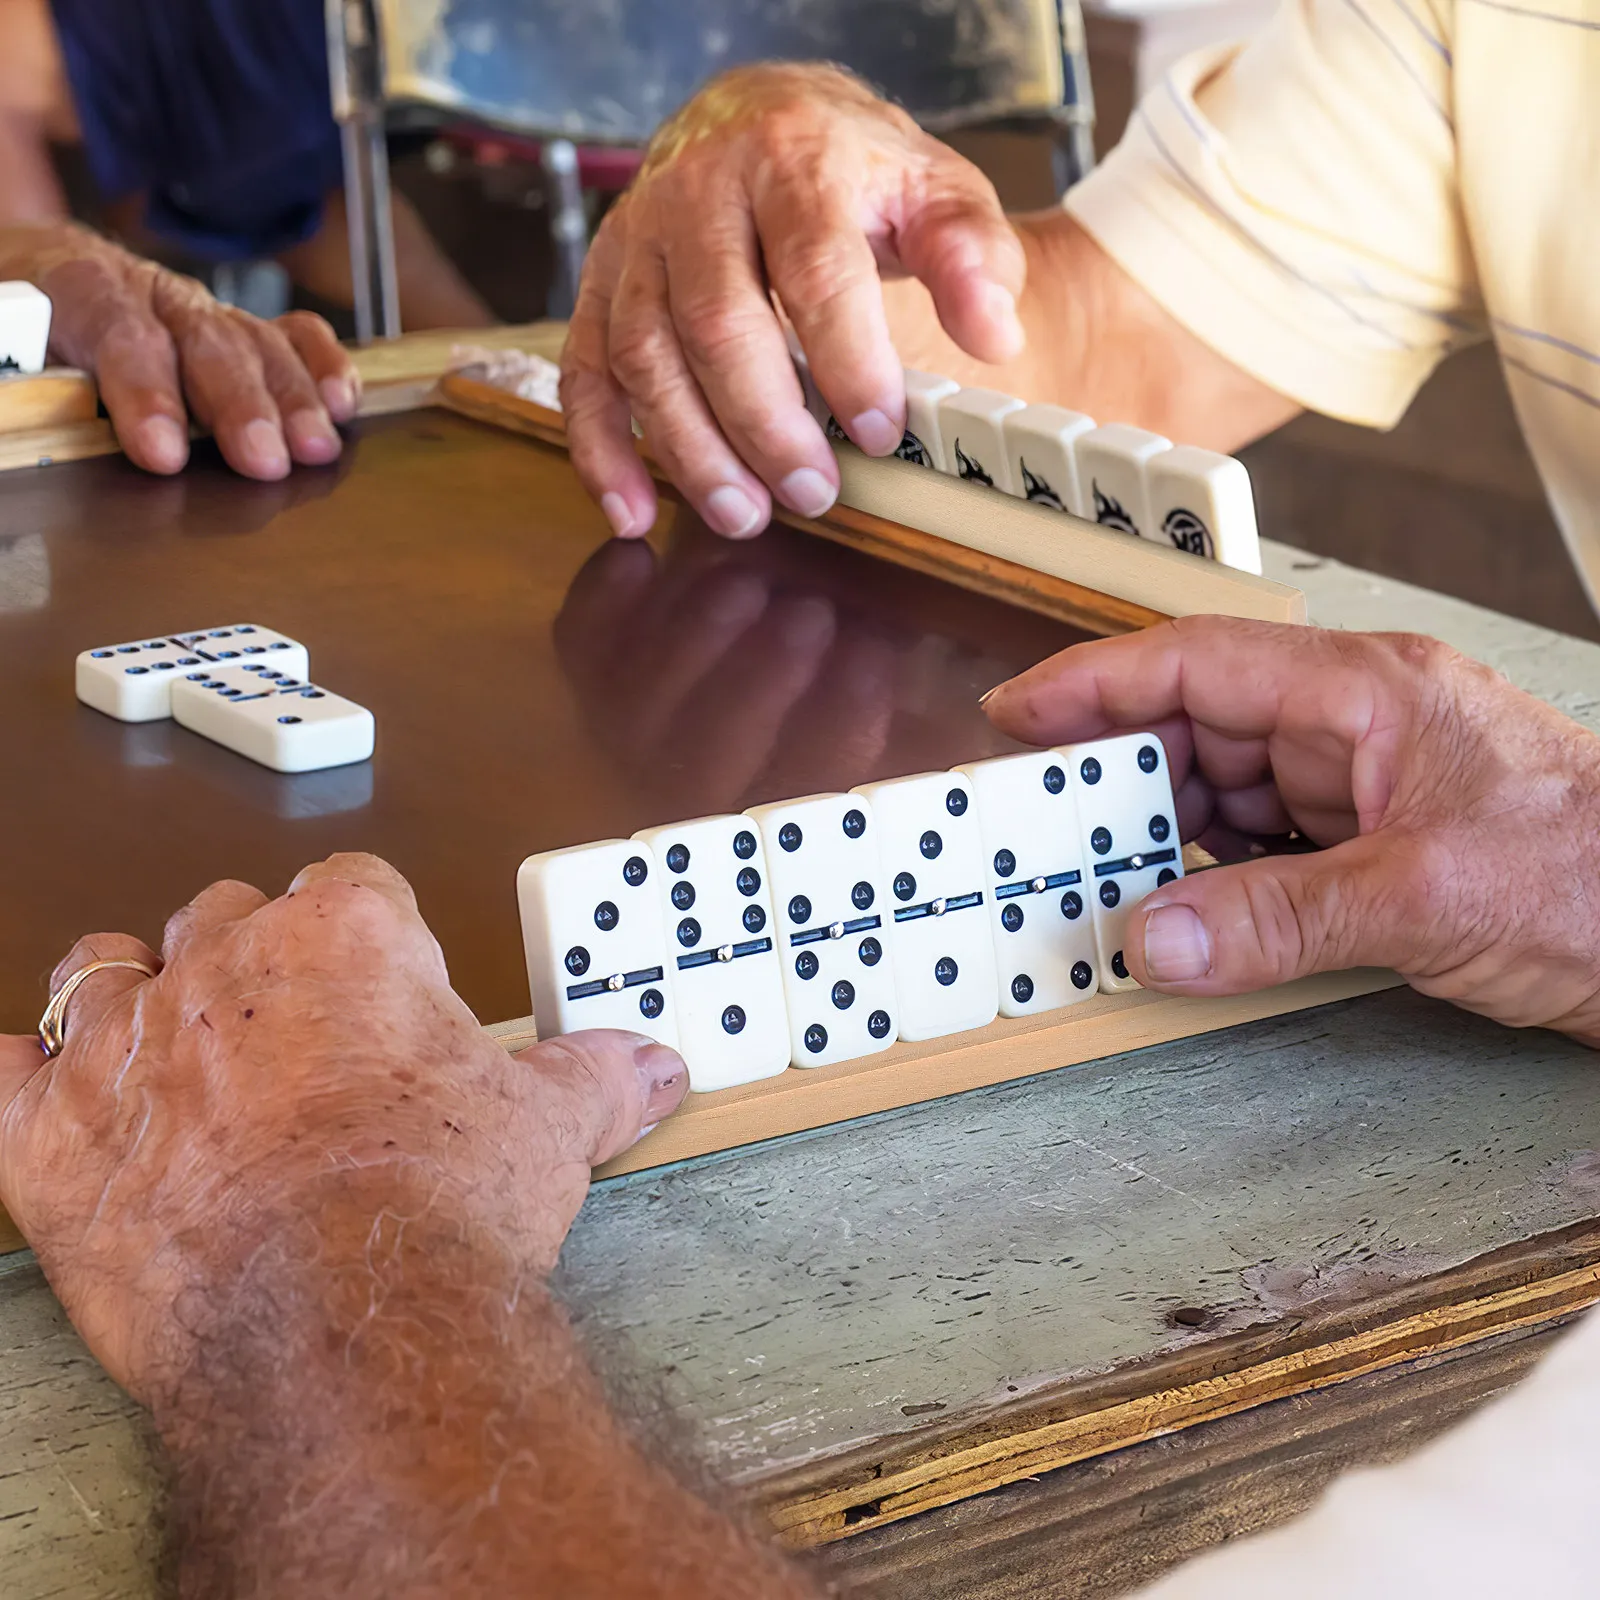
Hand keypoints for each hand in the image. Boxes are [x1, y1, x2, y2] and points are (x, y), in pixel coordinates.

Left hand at [0, 852, 687, 1402]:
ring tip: (168, 1043)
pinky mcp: (51, 1139)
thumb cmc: (432, 1204)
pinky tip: (55, 1099)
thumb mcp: (547, 1129)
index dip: (374, 934)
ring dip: (130, 995)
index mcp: (348, 938)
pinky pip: (6, 1078)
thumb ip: (596, 1078)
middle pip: (229, 917)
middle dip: (256, 962)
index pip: (355, 885)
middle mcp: (229, 967)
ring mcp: (130, 1046)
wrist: (338, 1316)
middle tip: (294, 1033)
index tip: (389, 981)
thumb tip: (646, 1066)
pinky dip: (25, 1087)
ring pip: (104, 969)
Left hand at [1, 221, 360, 479]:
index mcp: (71, 286)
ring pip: (254, 342)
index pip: (116, 329)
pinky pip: (291, 334)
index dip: (145, 390)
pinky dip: (321, 365)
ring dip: (291, 399)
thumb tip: (19, 418)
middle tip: (263, 460)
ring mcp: (198, 310)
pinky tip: (341, 404)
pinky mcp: (235, 329)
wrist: (28, 286)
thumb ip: (15, 386)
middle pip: (203, 339)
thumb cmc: (13, 335)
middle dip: (239, 402)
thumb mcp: (2, 356)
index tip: (164, 453)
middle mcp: (146, 292)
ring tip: (315, 450)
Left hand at [553, 522, 1021, 811]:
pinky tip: (643, 551)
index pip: (800, 788)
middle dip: (761, 678)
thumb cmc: (835, 696)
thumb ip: (925, 726)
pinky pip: (582, 641)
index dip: (837, 724)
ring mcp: (629, 731)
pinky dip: (604, 593)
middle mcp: (688, 785)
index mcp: (771, 802)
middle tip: (810, 611)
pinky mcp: (593, 674)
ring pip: (641, 700)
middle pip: (707, 754)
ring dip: (697, 632)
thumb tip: (993, 719)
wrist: (739, 660)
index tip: (877, 654)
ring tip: (750, 574)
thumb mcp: (890, 722)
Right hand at [561, 62, 1026, 541]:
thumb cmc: (852, 169)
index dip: (847, 360)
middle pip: (717, 321)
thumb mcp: (934, 189)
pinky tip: (634, 510)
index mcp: (793, 158)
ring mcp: (638, 239)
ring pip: (643, 352)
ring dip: (690, 448)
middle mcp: (699, 191)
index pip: (815, 268)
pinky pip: (585, 370)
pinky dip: (603, 450)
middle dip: (765, 422)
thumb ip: (972, 256)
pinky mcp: (601, 282)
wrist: (758, 113)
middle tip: (814, 492)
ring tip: (743, 515)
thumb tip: (993, 333)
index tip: (881, 431)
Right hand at [983, 618, 1599, 1042]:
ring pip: (1218, 792)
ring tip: (1099, 881)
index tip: (1018, 715)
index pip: (1198, 662)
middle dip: (1115, 779)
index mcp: (1364, 689)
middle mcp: (1352, 725)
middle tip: (1042, 830)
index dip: (1093, 683)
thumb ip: (1275, 918)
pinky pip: (1255, 845)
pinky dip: (1207, 875)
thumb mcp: (1421, 898)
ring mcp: (1358, 785)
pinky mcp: (1365, 843)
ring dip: (1159, 837)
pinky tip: (1180, 908)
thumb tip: (1153, 937)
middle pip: (1195, 728)